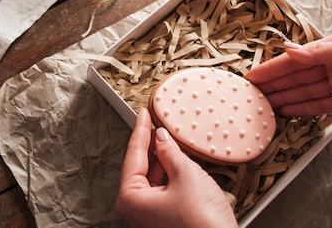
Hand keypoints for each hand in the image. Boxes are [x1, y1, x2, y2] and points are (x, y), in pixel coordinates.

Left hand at [115, 108, 237, 227]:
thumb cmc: (202, 222)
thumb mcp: (185, 174)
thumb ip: (170, 152)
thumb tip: (162, 139)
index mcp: (130, 199)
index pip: (133, 156)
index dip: (141, 131)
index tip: (143, 114)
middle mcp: (134, 212)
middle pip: (140, 169)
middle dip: (151, 147)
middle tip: (158, 125)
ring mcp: (148, 218)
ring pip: (152, 180)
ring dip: (162, 161)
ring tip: (172, 144)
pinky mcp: (164, 222)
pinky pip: (161, 192)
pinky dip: (169, 176)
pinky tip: (179, 165)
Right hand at [247, 31, 331, 119]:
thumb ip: (319, 51)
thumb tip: (288, 49)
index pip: (296, 58)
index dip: (273, 67)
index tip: (252, 75)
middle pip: (296, 76)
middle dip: (273, 84)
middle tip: (250, 93)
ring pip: (304, 92)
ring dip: (283, 98)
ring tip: (262, 106)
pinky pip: (319, 106)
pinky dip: (301, 109)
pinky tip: (285, 112)